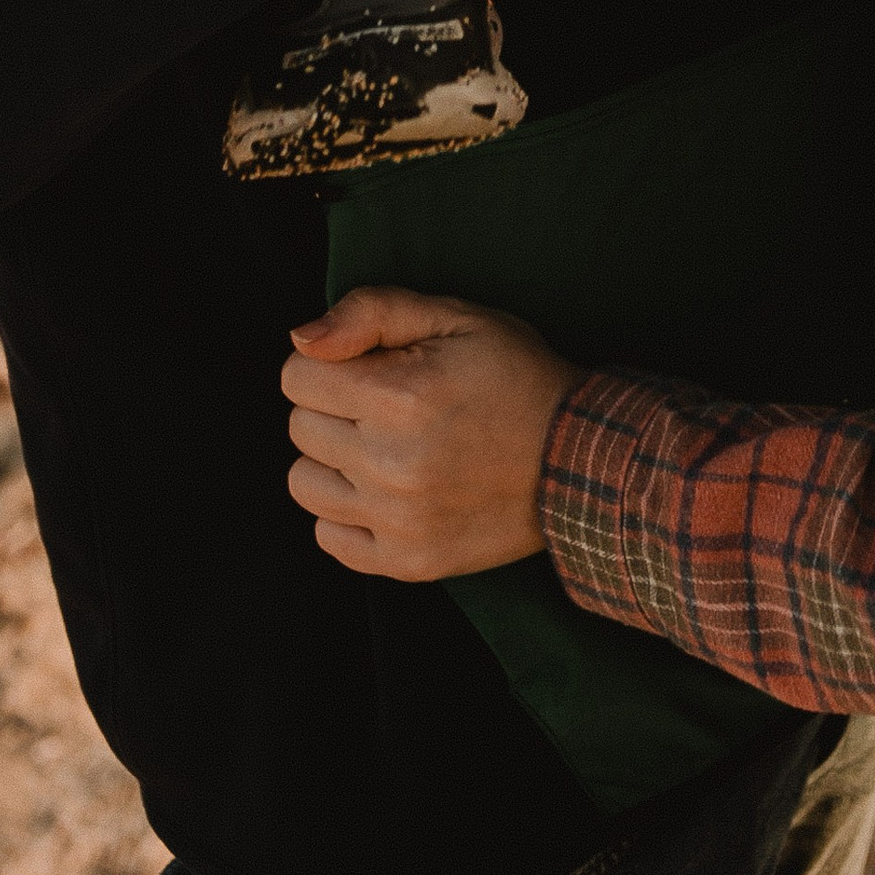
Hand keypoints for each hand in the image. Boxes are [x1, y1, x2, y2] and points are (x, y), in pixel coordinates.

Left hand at [282, 285, 576, 579]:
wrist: (577, 459)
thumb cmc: (516, 376)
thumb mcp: (457, 317)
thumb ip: (372, 312)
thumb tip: (301, 339)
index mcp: (398, 396)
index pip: (296, 376)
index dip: (328, 362)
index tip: (368, 364)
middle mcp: (389, 464)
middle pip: (300, 427)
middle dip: (333, 405)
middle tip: (385, 403)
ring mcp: (397, 521)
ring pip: (304, 483)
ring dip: (333, 459)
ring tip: (383, 446)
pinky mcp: (407, 562)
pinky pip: (329, 537)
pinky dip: (347, 511)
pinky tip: (387, 488)